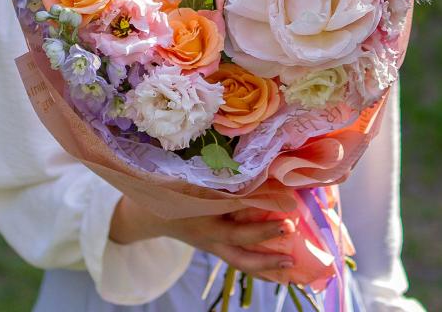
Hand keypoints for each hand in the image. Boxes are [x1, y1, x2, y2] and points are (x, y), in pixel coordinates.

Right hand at [109, 195, 295, 278]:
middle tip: (290, 237)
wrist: (152, 215)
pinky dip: (258, 269)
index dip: (260, 220)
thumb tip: (254, 170)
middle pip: (240, 249)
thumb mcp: (194, 183)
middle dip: (265, 246)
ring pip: (240, 263)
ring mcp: (212, 246)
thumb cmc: (176, 192)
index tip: (284, 216)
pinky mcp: (215, 249)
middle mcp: (209, 236)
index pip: (235, 220)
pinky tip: (277, 272)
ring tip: (290, 266)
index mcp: (204, 216)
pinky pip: (238, 262)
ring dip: (266, 266)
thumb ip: (219, 179)